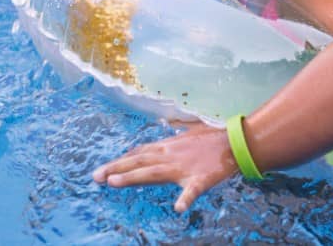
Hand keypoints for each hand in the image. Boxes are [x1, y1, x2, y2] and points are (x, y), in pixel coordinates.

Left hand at [92, 122, 238, 212]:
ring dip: (133, 177)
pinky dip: (185, 199)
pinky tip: (178, 208)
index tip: (104, 169)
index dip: (120, 161)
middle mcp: (171, 155)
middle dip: (116, 168)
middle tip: (95, 177)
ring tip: (114, 182)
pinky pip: (192, 191)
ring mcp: (184, 168)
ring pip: (154, 173)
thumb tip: (166, 124)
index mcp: (168, 146)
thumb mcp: (191, 130)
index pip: (139, 153)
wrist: (237, 141)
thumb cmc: (214, 136)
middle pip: (139, 162)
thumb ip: (176, 129)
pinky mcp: (200, 179)